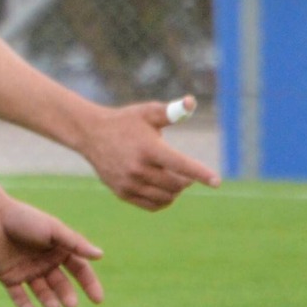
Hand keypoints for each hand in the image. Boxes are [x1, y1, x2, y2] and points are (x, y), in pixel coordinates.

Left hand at [0, 195, 105, 306]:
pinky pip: (18, 295)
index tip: (97, 300)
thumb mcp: (52, 229)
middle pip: (61, 285)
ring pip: (42, 292)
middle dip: (67, 295)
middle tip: (70, 305)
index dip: (90, 285)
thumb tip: (100, 255)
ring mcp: (27, 271)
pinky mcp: (8, 277)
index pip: (79, 270)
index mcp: (58, 250)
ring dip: (49, 301)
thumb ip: (75, 243)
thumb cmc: (24, 219)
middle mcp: (44, 263)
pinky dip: (24, 305)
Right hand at [77, 98, 219, 210]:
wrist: (89, 134)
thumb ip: (172, 111)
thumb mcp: (147, 113)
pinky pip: (153, 205)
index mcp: (148, 148)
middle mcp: (138, 168)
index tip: (217, 181)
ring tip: (173, 179)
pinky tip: (162, 189)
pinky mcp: (122, 192)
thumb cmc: (125, 122)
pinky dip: (164, 200)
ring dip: (176, 190)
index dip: (201, 173)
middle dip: (187, 180)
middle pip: (176, 184)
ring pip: (166, 197)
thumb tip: (191, 101)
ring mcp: (129, 182)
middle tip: (183, 172)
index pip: (181, 164)